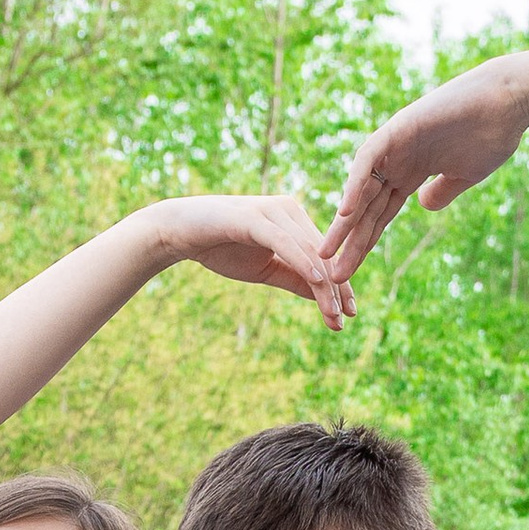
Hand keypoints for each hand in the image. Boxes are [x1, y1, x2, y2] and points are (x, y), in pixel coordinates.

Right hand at [150, 191, 350, 330]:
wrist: (180, 232)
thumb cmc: (222, 247)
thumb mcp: (266, 269)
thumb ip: (295, 278)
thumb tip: (323, 295)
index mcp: (294, 219)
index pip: (324, 256)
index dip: (339, 286)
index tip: (348, 315)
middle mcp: (289, 209)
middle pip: (322, 254)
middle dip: (336, 289)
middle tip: (345, 320)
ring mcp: (273, 210)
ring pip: (309, 251)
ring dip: (324, 285)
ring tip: (333, 313)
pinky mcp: (256, 217)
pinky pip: (286, 243)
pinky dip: (304, 263)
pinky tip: (318, 283)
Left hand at [320, 61, 528, 276]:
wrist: (509, 101)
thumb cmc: (492, 135)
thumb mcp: (464, 175)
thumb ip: (442, 191)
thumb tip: (424, 206)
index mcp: (412, 173)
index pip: (381, 214)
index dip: (365, 244)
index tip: (352, 272)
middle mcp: (398, 160)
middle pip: (366, 208)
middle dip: (348, 241)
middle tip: (330, 274)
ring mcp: (396, 143)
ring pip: (361, 188)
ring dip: (344, 222)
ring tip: (325, 253)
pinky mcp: (399, 127)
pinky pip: (369, 159)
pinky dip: (356, 184)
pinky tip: (345, 213)